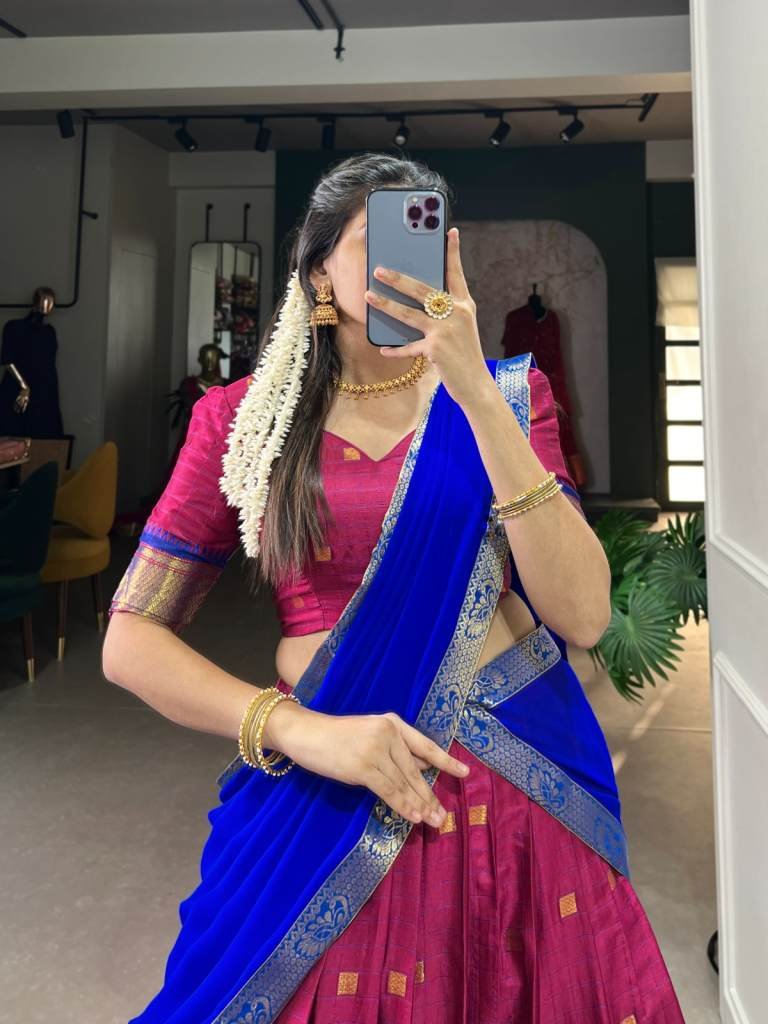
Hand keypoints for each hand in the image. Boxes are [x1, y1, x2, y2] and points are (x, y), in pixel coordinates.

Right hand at [283, 707, 469, 827]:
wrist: (306, 732)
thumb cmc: (336, 736)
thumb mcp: (370, 734)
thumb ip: (395, 749)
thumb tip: (422, 767)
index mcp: (392, 723)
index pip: (425, 745)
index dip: (445, 761)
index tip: (465, 773)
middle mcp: (388, 734)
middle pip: (415, 770)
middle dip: (430, 795)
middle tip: (443, 815)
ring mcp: (376, 750)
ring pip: (404, 783)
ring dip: (419, 805)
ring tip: (432, 821)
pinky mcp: (363, 767)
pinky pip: (388, 791)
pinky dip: (402, 805)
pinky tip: (413, 816)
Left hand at [364, 226, 493, 407]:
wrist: (476, 385)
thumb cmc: (465, 356)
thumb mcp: (462, 329)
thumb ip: (446, 313)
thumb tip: (421, 302)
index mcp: (464, 305)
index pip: (456, 274)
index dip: (452, 253)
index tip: (450, 232)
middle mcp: (456, 313)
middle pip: (422, 290)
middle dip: (398, 278)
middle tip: (379, 269)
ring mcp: (445, 330)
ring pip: (408, 313)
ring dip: (386, 304)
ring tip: (368, 297)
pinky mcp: (435, 348)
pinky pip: (409, 347)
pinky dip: (395, 349)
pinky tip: (383, 348)